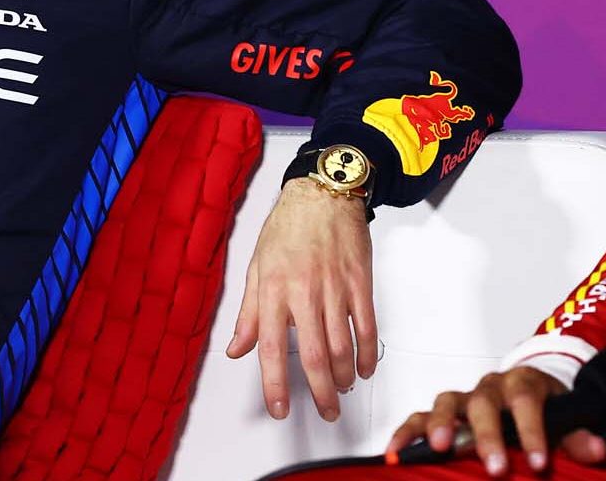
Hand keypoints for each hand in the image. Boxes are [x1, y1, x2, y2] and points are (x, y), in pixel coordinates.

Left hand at [225, 177, 375, 421]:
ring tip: (340, 392)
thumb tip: (237, 349)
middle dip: (320, 392)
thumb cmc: (287, 226)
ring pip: (343, 346)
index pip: (272, 348)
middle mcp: (305, 292)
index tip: (280, 409)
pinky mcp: (361, 282)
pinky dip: (368, 353)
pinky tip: (364, 368)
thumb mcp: (256, 266)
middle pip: (315, 355)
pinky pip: (367, 326)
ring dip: (343, 377)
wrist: (325, 192)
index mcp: (274, 289)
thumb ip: (249, 313)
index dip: (275, 384)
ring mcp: (336, 288)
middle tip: (325, 413)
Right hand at [385, 367, 605, 476]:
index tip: (540, 462)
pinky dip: (407, 431)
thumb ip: (578, 435)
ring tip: (438, 449)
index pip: (528, 402)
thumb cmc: (542, 405)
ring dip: (440, 424)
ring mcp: (465, 398)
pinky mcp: (446, 411)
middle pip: (484, 403)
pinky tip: (396, 452)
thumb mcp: (565, 416)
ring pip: (447, 401)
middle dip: (487, 436)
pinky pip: (419, 415)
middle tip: (494, 467)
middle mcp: (491, 387)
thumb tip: (598, 451)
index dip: (534, 432)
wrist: (528, 386)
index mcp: (523, 384)